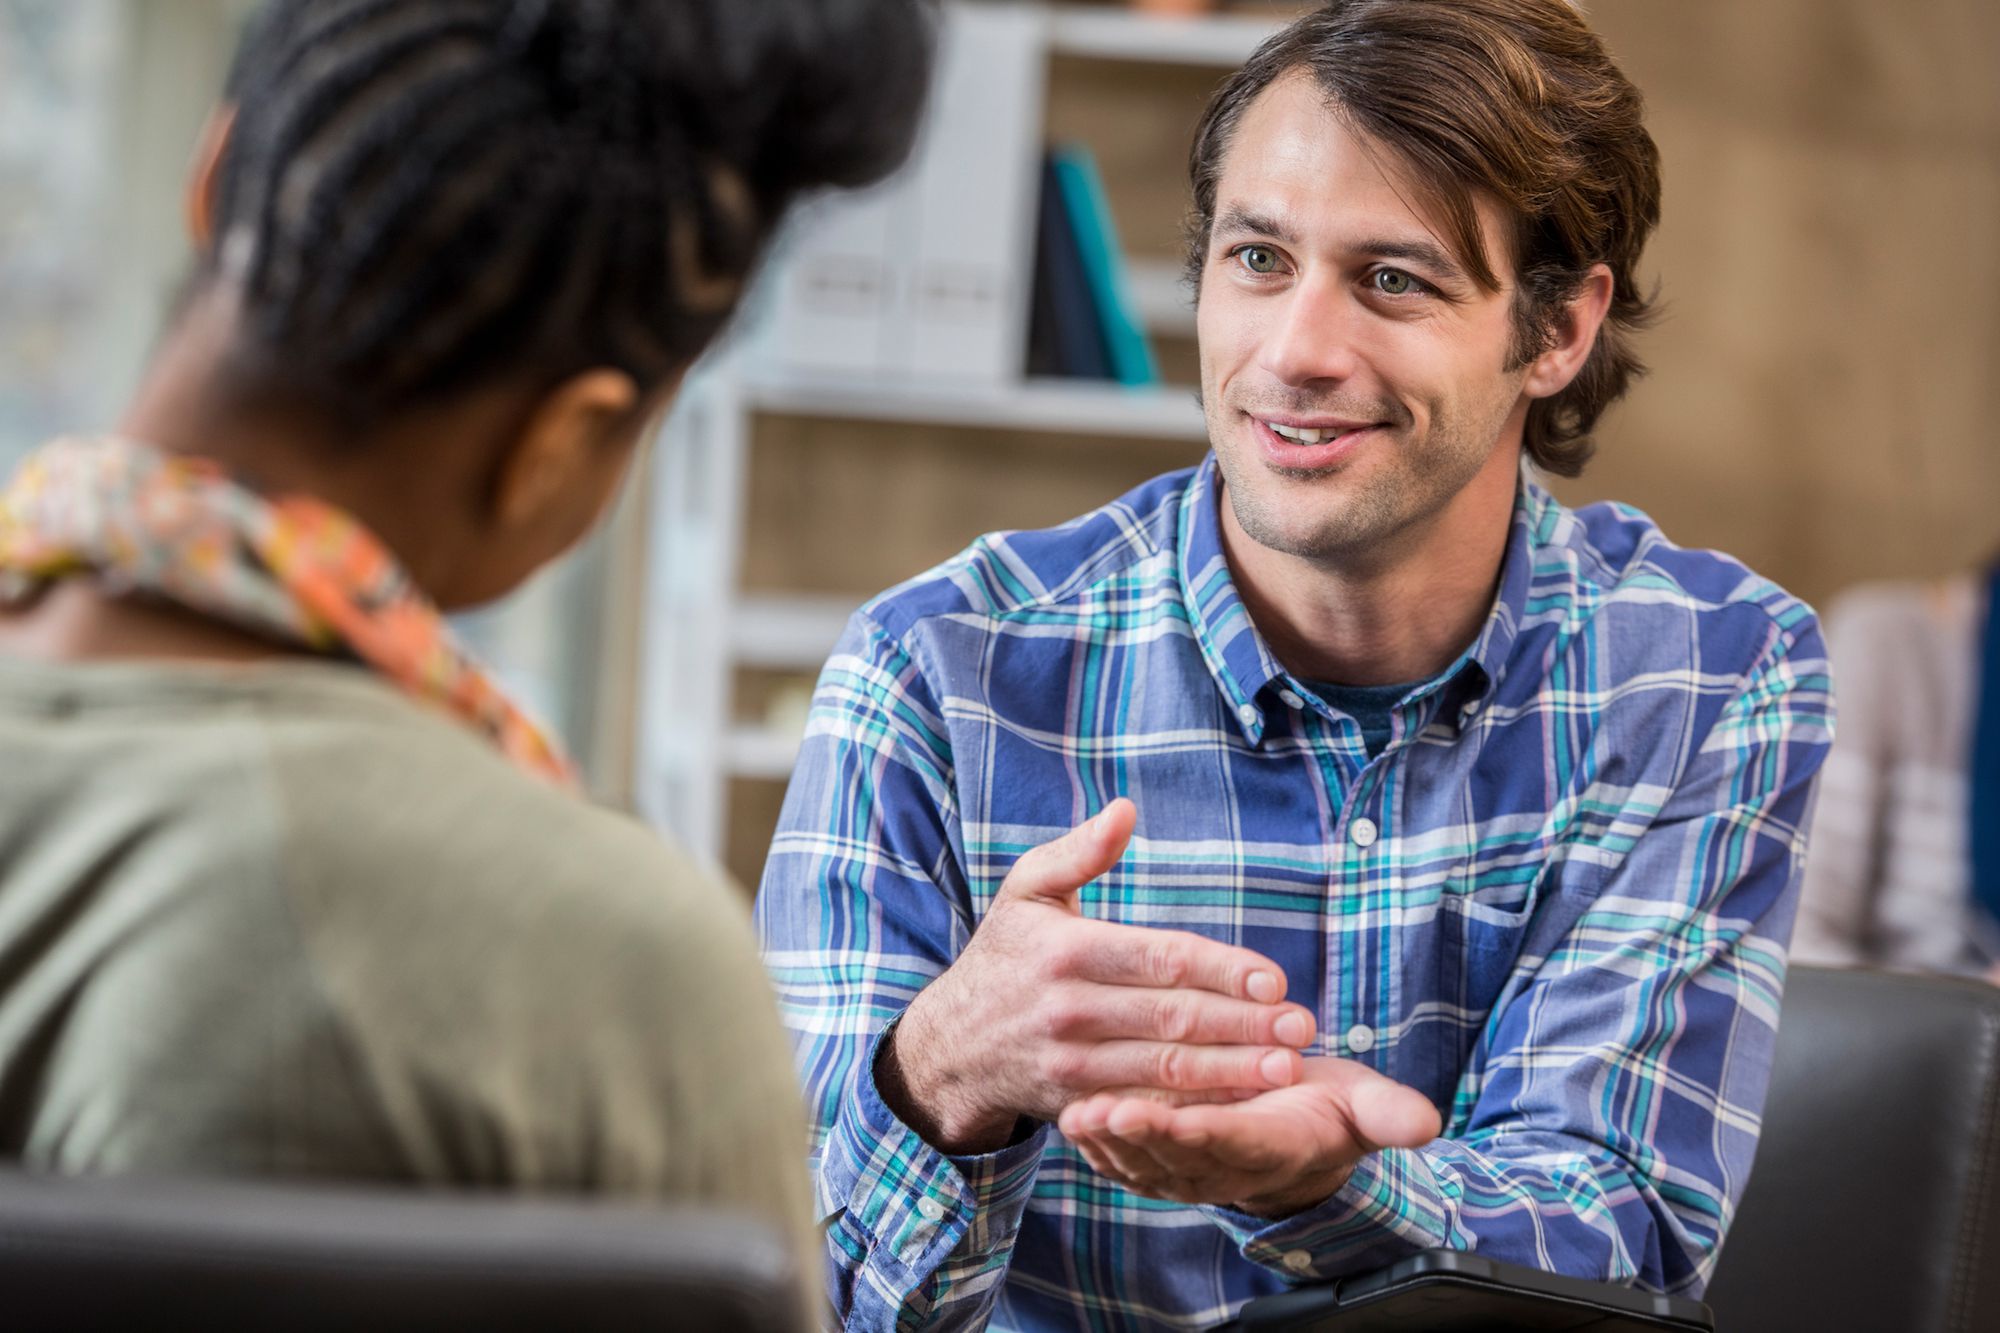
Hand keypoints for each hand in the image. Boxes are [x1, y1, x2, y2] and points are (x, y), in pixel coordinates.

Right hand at [880, 799, 1316, 1153]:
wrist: (951, 1045)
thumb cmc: (1004, 957)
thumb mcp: (1025, 893)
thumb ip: (1077, 852)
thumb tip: (1126, 810)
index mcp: (1067, 952)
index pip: (1158, 960)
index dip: (1220, 970)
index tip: (1274, 979)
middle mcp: (1070, 1011)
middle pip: (1172, 1018)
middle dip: (1242, 1025)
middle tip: (1302, 1027)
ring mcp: (1073, 1065)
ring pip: (1165, 1070)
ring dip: (1231, 1072)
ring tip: (1287, 1068)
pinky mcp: (1078, 1105)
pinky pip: (1146, 1106)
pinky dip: (1196, 1107)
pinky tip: (1242, 1101)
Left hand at [1058, 1056, 1441, 1215]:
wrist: (1298, 1131)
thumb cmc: (1325, 1106)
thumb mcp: (1363, 1105)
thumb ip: (1388, 1114)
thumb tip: (1427, 1124)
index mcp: (1270, 1147)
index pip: (1229, 1142)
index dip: (1194, 1132)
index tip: (1163, 1114)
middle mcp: (1223, 1167)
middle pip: (1174, 1156)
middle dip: (1137, 1137)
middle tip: (1102, 1112)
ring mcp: (1187, 1171)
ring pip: (1141, 1163)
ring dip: (1108, 1142)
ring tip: (1078, 1115)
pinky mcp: (1161, 1164)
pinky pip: (1125, 1161)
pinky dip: (1098, 1144)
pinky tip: (1071, 1116)